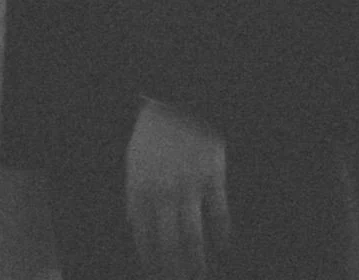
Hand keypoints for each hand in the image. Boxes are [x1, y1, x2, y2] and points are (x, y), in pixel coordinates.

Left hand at [125, 99, 228, 279]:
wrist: (179, 97)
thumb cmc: (154, 131)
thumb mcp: (135, 159)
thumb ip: (135, 194)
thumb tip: (136, 226)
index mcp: (140, 186)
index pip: (143, 235)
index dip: (150, 258)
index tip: (155, 272)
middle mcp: (163, 190)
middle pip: (168, 242)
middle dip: (173, 268)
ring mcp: (188, 184)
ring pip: (192, 235)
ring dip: (196, 260)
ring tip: (198, 274)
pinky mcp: (212, 175)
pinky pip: (218, 214)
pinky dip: (221, 234)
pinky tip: (222, 245)